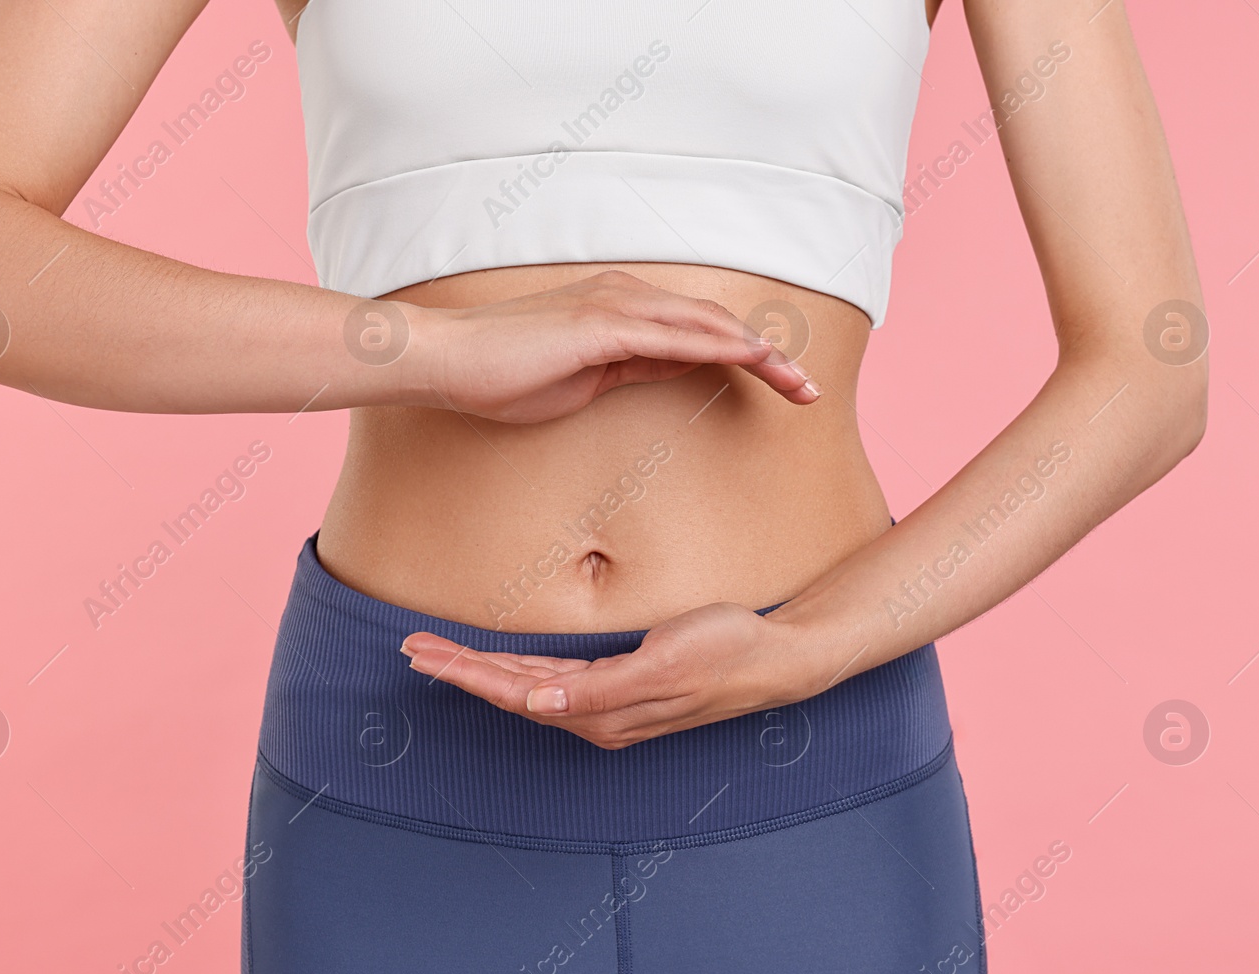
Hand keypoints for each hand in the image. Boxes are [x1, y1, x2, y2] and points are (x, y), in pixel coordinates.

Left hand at [399, 602, 824, 748]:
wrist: (776, 660)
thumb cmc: (724, 654)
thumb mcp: (664, 665)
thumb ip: (599, 688)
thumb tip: (539, 705)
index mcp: (600, 712)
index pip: (514, 693)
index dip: (465, 672)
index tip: (420, 652)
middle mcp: (596, 716)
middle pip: (512, 692)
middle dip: (460, 670)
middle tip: (410, 647)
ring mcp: (609, 706)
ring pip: (530, 688)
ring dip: (483, 671)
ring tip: (440, 654)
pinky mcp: (623, 688)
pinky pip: (555, 682)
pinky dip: (519, 671)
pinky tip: (502, 665)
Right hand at [404, 270, 820, 422]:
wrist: (447, 360)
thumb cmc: (502, 375)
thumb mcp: (582, 379)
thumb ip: (628, 368)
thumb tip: (670, 369)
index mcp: (621, 309)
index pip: (699, 332)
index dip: (747, 356)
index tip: (782, 386)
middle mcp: (626, 297)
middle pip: (717, 324)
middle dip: (770, 357)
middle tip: (810, 391)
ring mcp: (616, 307)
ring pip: (708, 327)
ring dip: (760, 355)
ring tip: (799, 385)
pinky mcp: (603, 326)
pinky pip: (678, 339)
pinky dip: (723, 350)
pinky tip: (756, 364)